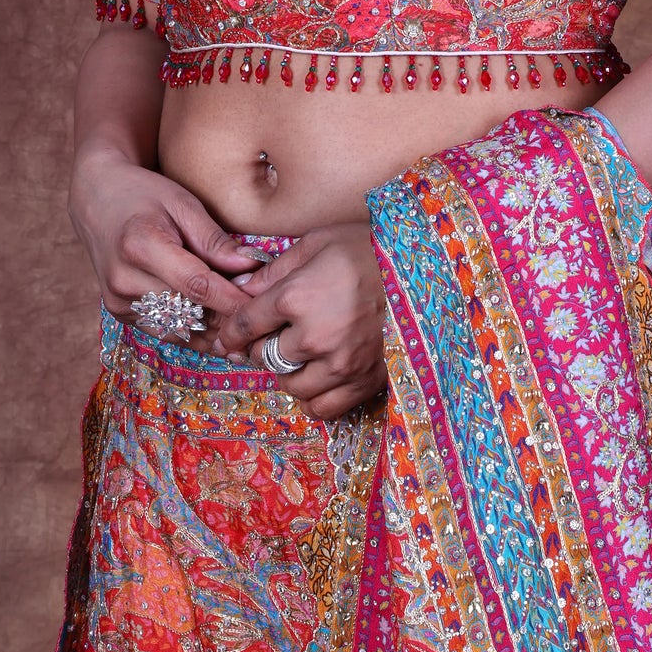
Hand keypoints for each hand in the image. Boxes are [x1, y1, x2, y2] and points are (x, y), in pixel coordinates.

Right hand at [68, 148, 261, 349]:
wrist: (97, 199)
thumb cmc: (144, 195)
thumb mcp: (183, 204)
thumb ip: (215, 240)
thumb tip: (252, 266)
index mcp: (140, 246)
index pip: (196, 286)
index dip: (232, 300)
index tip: (262, 305)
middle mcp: (124, 280)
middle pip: (189, 312)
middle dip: (227, 315)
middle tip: (259, 313)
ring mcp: (118, 301)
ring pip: (179, 328)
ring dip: (212, 329)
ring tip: (243, 324)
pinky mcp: (119, 312)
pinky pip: (164, 329)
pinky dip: (192, 328)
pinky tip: (216, 324)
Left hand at [217, 222, 386, 418]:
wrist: (425, 269)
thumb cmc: (369, 248)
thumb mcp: (317, 242)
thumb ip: (274, 270)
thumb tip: (239, 289)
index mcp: (297, 297)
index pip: (245, 325)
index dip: (230, 331)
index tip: (226, 336)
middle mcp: (314, 336)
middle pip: (264, 357)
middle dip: (261, 346)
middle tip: (273, 334)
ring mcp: (340, 363)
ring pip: (290, 386)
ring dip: (287, 372)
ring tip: (300, 353)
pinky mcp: (364, 381)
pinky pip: (322, 408)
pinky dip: (313, 397)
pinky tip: (318, 376)